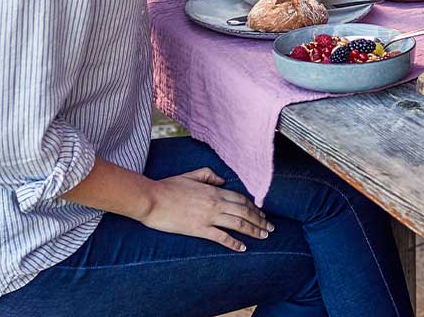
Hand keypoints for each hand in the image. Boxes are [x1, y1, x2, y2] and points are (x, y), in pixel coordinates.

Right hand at [141, 167, 272, 252]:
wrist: (152, 199)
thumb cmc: (169, 186)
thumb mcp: (191, 175)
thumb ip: (209, 176)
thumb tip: (222, 180)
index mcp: (214, 190)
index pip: (240, 198)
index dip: (254, 206)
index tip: (262, 213)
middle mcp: (215, 203)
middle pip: (244, 211)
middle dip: (259, 219)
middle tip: (270, 227)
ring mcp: (208, 217)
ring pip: (237, 223)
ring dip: (253, 230)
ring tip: (264, 236)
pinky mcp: (198, 230)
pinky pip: (220, 237)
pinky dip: (233, 243)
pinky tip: (242, 248)